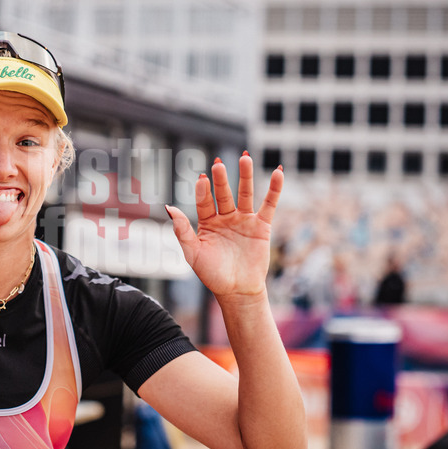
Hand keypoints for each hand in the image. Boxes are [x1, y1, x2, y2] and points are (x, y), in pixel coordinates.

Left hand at [166, 153, 283, 299]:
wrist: (237, 291)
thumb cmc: (212, 274)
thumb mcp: (193, 253)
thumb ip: (182, 230)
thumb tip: (169, 207)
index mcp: (207, 222)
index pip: (204, 202)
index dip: (203, 191)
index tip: (202, 179)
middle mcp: (226, 217)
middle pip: (224, 193)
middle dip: (222, 179)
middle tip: (218, 164)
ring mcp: (244, 220)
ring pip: (245, 193)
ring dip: (246, 176)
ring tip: (245, 157)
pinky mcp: (262, 226)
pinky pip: (269, 204)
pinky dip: (274, 189)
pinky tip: (278, 172)